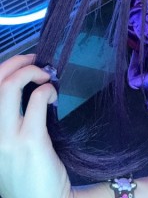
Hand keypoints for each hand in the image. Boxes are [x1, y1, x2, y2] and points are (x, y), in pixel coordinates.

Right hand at [0, 55, 71, 197]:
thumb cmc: (26, 177)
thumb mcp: (7, 148)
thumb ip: (9, 121)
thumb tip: (27, 86)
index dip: (3, 69)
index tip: (21, 63)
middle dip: (16, 62)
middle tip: (35, 60)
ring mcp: (6, 139)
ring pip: (9, 86)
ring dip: (30, 71)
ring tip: (45, 75)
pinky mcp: (29, 141)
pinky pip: (37, 100)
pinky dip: (47, 89)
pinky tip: (53, 96)